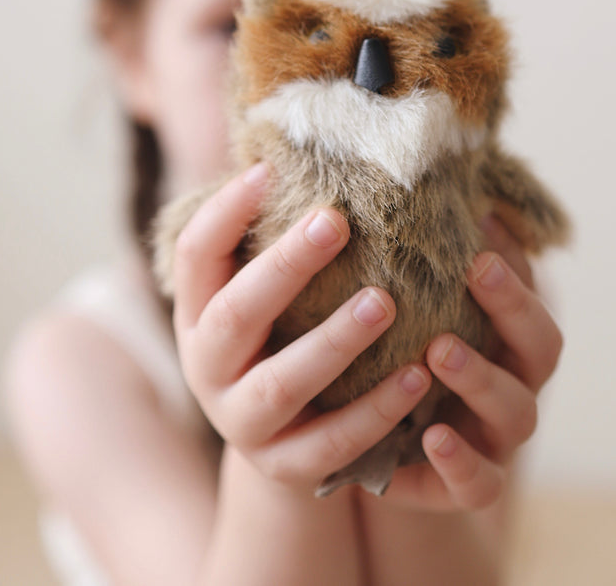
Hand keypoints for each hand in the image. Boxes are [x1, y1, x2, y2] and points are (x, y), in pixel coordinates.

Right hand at [168, 163, 432, 495]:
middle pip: (236, 314)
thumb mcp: (266, 287)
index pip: (196, 254)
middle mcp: (208, 366)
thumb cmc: (282, 332)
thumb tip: (299, 149)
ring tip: (386, 301)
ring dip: (334, 342)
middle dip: (285, 266)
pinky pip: (331, 444)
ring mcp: (242, 422)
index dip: (225, 211)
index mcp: (199, 311)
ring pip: (281, 384)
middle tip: (338, 220)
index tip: (272, 169)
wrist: (283, 432)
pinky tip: (419, 377)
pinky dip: (375, 412)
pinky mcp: (286, 466)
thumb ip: (275, 236)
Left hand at [379, 213, 563, 510]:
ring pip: (517, 413)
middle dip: (512, 308)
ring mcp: (495, 438)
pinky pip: (478, 484)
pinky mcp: (464, 485)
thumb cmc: (410, 358)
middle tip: (474, 270)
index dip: (514, 271)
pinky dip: (460, 462)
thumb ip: (436, 262)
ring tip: (439, 351)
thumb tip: (445, 192)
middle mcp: (515, 384)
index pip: (530, 299)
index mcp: (509, 340)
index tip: (479, 237)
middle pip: (541, 350)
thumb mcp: (421, 310)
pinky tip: (431, 438)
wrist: (389, 446)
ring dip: (482, 379)